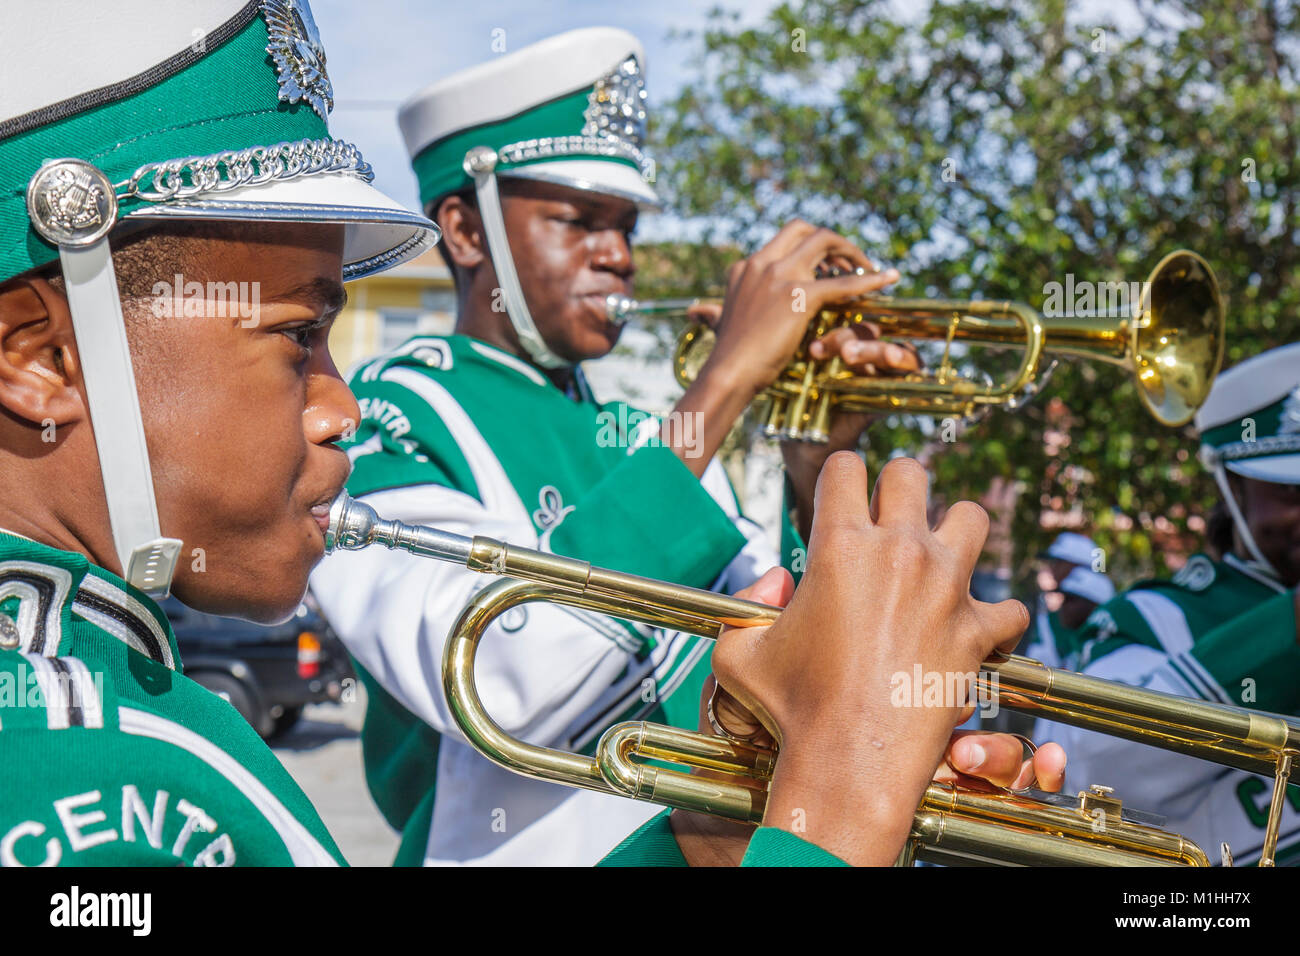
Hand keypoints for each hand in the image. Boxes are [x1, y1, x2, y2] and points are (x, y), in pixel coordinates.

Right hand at [663, 222, 898, 477]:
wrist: (729, 373)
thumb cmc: (727, 357)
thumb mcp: (720, 324)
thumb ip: (714, 313)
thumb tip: (699, 312)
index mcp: (746, 267)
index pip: (782, 240)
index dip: (809, 246)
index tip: (826, 264)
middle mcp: (762, 263)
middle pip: (804, 229)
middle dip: (831, 240)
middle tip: (849, 262)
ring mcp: (780, 276)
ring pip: (824, 241)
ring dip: (850, 251)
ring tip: (868, 268)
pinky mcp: (798, 296)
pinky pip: (842, 282)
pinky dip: (870, 280)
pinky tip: (889, 279)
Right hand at [709, 453, 1029, 864]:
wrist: (849, 761)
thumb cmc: (790, 709)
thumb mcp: (738, 652)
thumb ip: (747, 606)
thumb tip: (775, 583)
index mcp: (840, 545)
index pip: (845, 466)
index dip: (839, 477)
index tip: (840, 498)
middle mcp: (899, 552)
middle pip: (910, 473)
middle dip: (896, 487)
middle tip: (887, 518)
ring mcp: (946, 587)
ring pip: (972, 517)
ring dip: (955, 531)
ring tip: (940, 556)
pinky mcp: (977, 631)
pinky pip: (1010, 608)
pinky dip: (996, 618)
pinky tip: (976, 630)